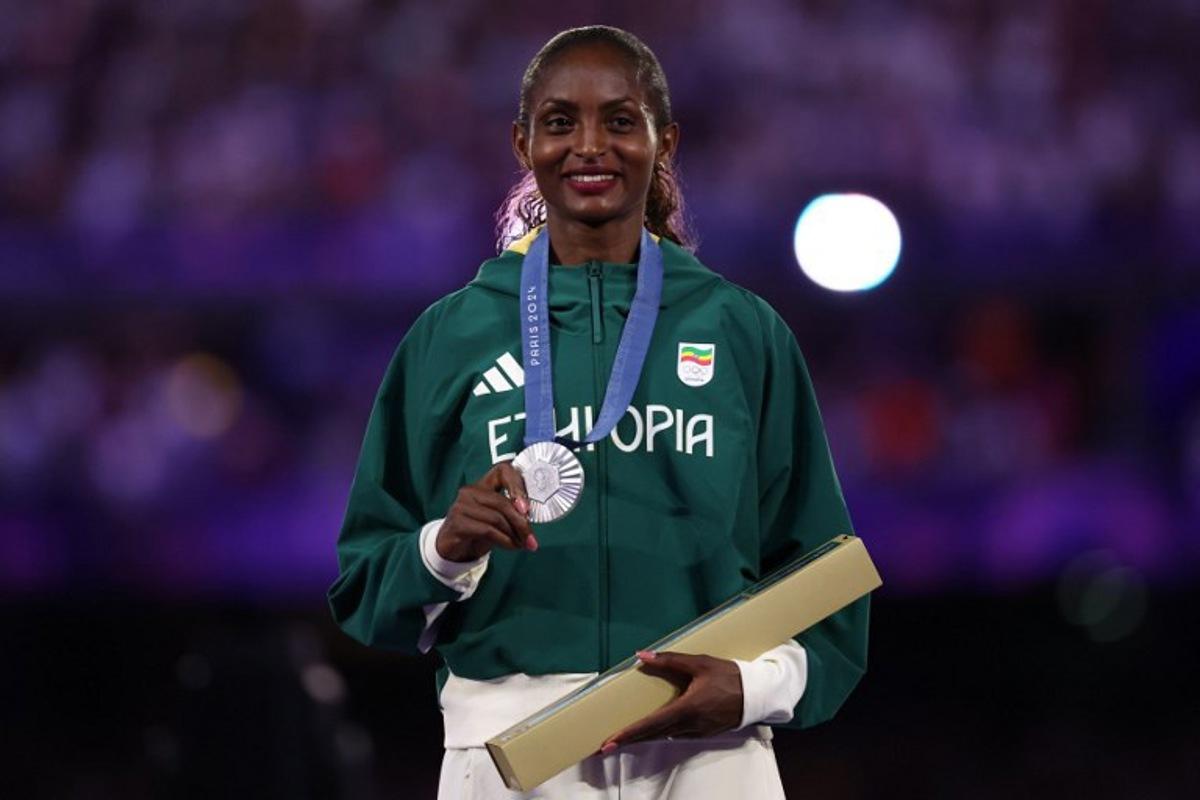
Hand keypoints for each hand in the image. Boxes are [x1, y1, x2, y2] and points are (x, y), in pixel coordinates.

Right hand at [437, 462, 536, 561]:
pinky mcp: (457, 522)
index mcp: (483, 484)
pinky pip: (487, 530)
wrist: (453, 549)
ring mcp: (461, 505)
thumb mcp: (498, 519)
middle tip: (531, 539)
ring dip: (514, 535)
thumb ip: (512, 512)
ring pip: (497, 518)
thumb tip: (529, 518)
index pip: (503, 469)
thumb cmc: (479, 531)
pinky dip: (504, 541)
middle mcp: (470, 491)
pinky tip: (511, 547)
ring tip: (522, 545)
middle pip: (503, 502)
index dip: (517, 484)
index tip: (527, 508)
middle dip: (521, 523)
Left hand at [599, 651, 743, 752]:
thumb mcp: (699, 663)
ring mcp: (697, 732)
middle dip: (629, 740)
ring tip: (624, 735)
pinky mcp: (703, 734)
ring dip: (644, 737)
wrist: (757, 694)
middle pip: (653, 735)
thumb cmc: (727, 676)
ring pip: (664, 736)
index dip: (629, 733)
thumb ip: (669, 661)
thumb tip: (641, 656)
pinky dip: (660, 733)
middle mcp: (690, 725)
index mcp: (687, 708)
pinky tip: (651, 729)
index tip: (610, 742)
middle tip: (606, 745)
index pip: (651, 724)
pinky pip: (676, 734)